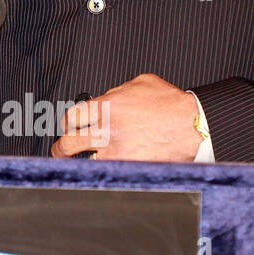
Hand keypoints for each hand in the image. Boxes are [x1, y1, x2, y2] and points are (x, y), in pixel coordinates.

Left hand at [51, 74, 200, 161]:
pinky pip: (107, 171)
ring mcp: (116, 151)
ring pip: (85, 161)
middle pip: (69, 143)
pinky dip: (104, 171)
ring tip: (80, 164)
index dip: (67, 125)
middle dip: (61, 150)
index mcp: (107, 105)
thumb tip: (106, 97)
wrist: (192, 126)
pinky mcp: (128, 166)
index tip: (68, 129)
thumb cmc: (171, 105)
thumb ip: (117, 90)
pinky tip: (105, 170)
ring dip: (82, 163)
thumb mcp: (141, 83)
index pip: (72, 117)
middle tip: (61, 152)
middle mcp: (107, 129)